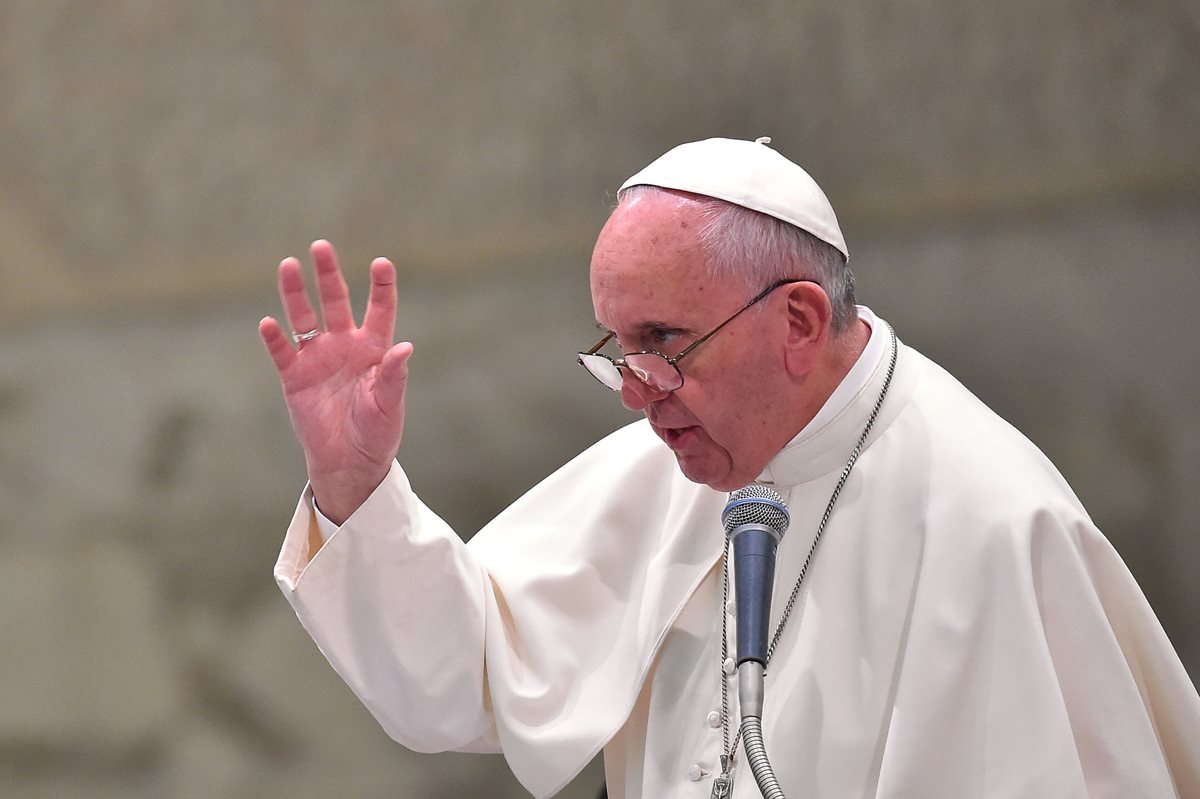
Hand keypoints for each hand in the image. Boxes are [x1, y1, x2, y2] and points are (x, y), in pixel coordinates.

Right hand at [259, 240, 412, 523]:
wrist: (350, 461)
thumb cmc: (377, 432)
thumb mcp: (389, 406)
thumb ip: (393, 376)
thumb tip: (405, 348)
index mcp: (374, 349)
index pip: (379, 309)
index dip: (381, 286)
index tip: (382, 263)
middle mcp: (344, 345)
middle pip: (335, 301)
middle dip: (328, 274)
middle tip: (320, 246)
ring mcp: (317, 358)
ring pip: (304, 318)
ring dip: (294, 293)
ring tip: (288, 265)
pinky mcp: (294, 377)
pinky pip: (282, 352)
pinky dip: (274, 337)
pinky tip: (269, 323)